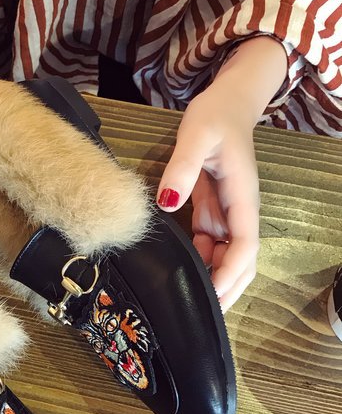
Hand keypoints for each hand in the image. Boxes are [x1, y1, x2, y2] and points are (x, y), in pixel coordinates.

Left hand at [157, 89, 259, 310]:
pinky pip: (210, 243)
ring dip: (212, 277)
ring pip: (225, 256)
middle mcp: (240, 211)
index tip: (212, 294)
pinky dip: (201, 260)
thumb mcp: (196, 135)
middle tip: (201, 312)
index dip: (230, 272)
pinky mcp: (214, 209)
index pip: (245, 245)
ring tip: (188, 298)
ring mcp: (228, 212)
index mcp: (243, 197)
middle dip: (227, 287)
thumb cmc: (215, 115)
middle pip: (241, 260)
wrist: (227, 101)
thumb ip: (183, 168)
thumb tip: (168, 202)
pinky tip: (183, 270)